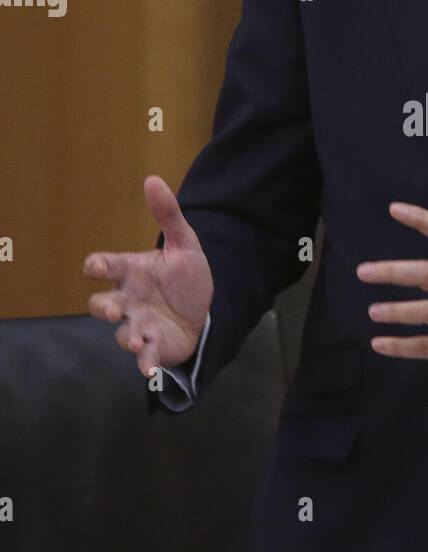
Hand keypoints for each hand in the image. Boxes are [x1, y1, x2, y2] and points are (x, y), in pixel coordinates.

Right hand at [84, 175, 213, 379]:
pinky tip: (150, 372)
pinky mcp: (153, 346)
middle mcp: (129, 300)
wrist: (206, 309)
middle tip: (115, 309)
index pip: (106, 266)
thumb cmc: (185, 277)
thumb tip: (153, 179)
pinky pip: (143, 358)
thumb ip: (169, 215)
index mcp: (132, 272)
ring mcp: (139, 325)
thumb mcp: (184, 244)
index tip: (97, 266)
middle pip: (103, 305)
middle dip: (105, 308)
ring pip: (122, 334)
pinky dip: (144, 365)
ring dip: (127, 338)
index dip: (99, 266)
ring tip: (136, 340)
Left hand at [356, 180, 427, 374]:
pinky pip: (426, 346)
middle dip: (394, 271)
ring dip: (397, 312)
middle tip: (363, 271)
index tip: (394, 209)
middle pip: (427, 274)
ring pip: (426, 313)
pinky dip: (401, 346)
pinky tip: (379, 343)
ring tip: (373, 311)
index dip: (422, 219)